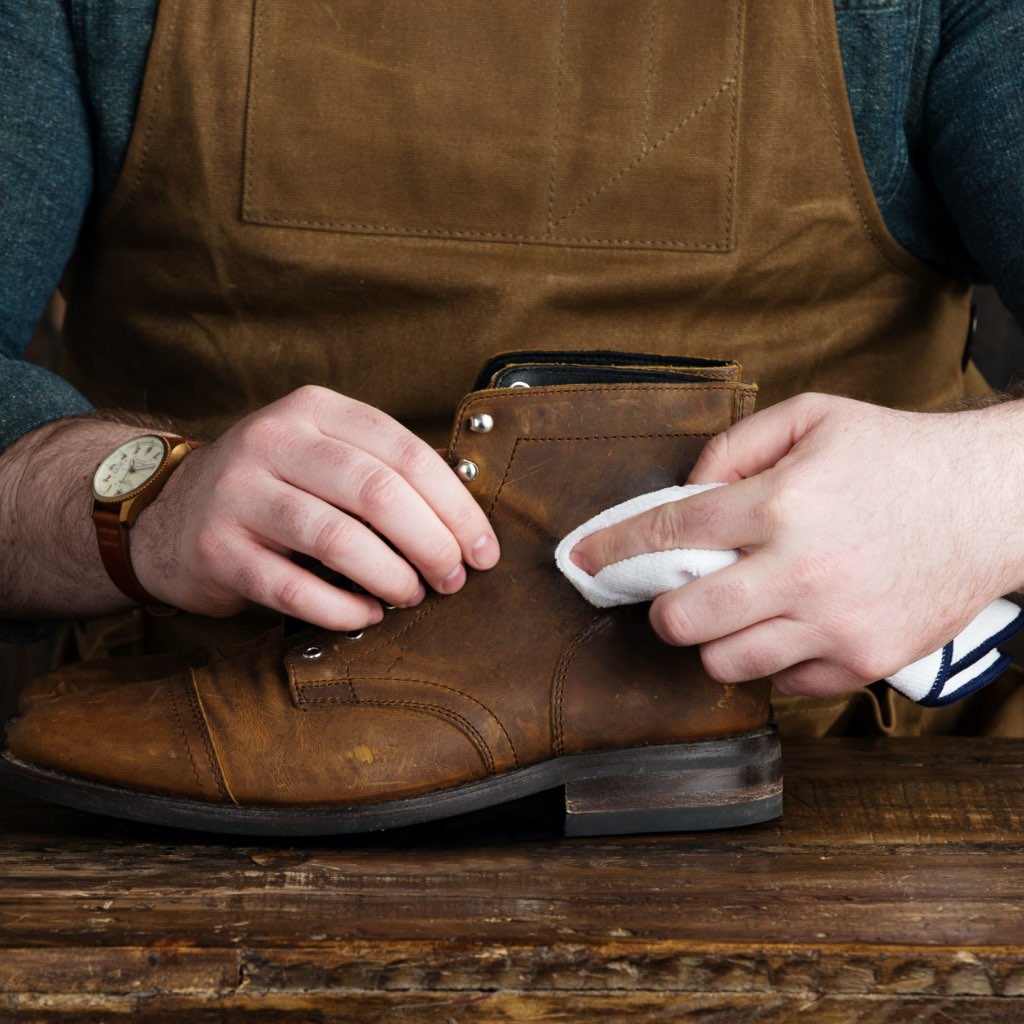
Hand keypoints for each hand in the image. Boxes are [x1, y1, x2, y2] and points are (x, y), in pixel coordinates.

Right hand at [131, 386, 499, 628]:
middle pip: (378, 493)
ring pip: (339, 539)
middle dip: (432, 544)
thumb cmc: (271, 487)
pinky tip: (367, 616)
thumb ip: (382, 470)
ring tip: (413, 596)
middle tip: (453, 578)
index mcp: (313, 409)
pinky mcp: (216, 549)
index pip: (404, 452)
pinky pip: (294, 588)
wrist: (167, 512)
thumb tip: (466, 521)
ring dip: (392, 578)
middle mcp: (273, 441)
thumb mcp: (320, 452)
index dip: (455, 505)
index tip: (483, 548)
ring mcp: (239, 493)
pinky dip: (343, 610)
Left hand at [570, 393, 1023, 696]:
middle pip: (682, 619)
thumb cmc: (900, 456)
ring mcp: (832, 624)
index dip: (610, 549)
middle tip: (673, 593)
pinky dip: (770, 660)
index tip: (580, 562)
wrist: (993, 504)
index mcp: (782, 502)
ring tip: (736, 609)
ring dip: (713, 639)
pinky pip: (782, 684)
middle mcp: (801, 569)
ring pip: (724, 663)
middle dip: (660, 608)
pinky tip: (788, 626)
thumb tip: (684, 492)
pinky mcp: (862, 661)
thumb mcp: (812, 418)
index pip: (667, 533)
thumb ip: (734, 447)